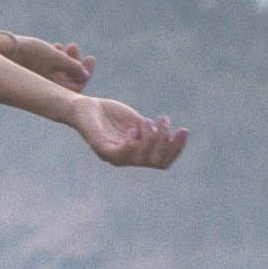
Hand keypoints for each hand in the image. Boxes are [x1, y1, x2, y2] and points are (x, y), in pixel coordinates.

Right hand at [0, 30, 93, 90]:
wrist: (0, 49)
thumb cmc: (30, 53)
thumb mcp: (56, 57)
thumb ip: (74, 67)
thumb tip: (85, 75)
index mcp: (52, 90)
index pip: (77, 87)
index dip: (86, 73)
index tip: (90, 58)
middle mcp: (44, 89)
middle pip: (67, 80)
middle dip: (75, 63)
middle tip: (75, 47)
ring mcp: (36, 81)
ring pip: (57, 73)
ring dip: (64, 59)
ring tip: (65, 45)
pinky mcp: (29, 73)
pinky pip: (47, 69)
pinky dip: (54, 59)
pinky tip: (54, 46)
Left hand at [68, 98, 187, 168]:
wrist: (83, 106)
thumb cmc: (109, 114)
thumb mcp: (137, 122)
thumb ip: (152, 131)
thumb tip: (168, 137)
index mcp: (137, 154)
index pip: (162, 161)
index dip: (176, 149)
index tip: (184, 130)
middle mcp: (127, 159)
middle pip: (157, 162)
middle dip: (167, 143)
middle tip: (164, 120)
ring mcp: (114, 156)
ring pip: (142, 158)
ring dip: (150, 139)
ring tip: (148, 120)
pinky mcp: (101, 148)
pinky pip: (121, 154)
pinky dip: (132, 143)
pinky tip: (134, 129)